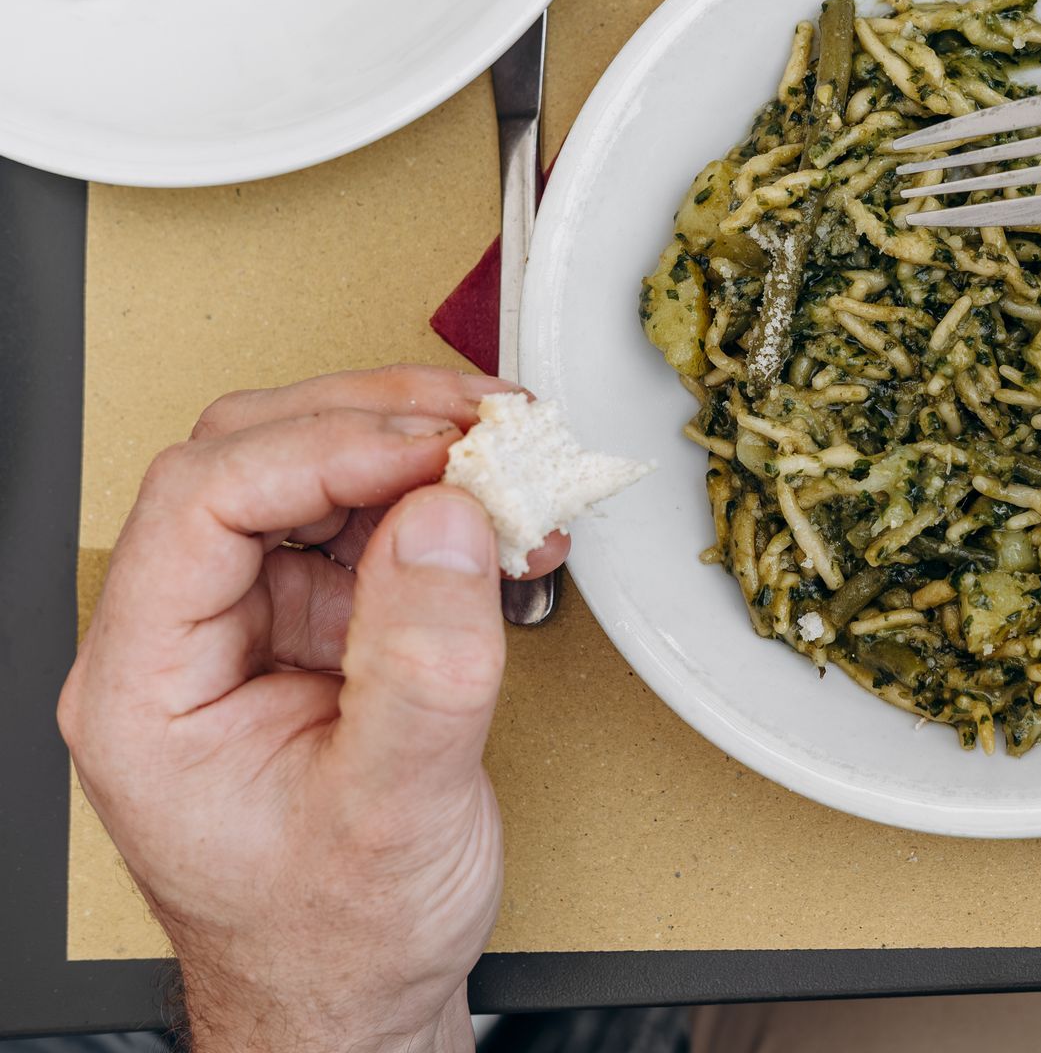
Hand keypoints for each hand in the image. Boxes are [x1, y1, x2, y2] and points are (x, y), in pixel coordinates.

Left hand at [59, 366, 566, 1052]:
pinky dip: (447, 508)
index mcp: (148, 685)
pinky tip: (511, 525)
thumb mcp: (392, 812)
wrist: (359, 998)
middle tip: (485, 426)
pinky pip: (374, 528)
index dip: (325, 449)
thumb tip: (447, 519)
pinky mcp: (320, 630)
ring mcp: (255, 627)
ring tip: (514, 462)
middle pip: (253, 461)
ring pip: (317, 476)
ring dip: (421, 454)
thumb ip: (422, 665)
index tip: (437, 450)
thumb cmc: (340, 938)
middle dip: (376, 423)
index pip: (207, 502)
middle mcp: (188, 638)